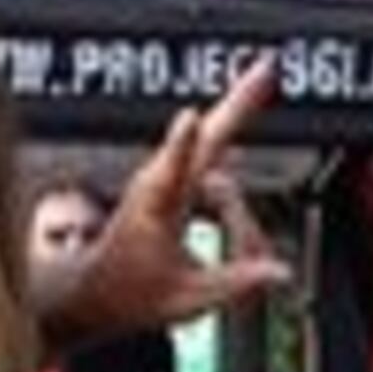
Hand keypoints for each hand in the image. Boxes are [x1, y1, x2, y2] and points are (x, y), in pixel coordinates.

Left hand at [51, 69, 292, 341]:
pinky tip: (248, 110)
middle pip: (207, 137)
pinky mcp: (171, 183)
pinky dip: (228, 150)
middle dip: (236, 103)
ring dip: (235, 123)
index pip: (173, 172)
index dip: (183, 146)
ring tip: (262, 83)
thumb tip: (280, 274)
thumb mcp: (184, 300)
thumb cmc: (126, 294)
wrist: (91, 291)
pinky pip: (211, 164)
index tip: (190, 119)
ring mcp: (165, 180)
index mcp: (156, 211)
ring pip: (214, 151)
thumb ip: (234, 284)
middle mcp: (159, 186)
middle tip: (265, 71)